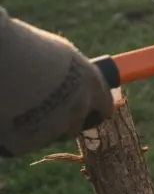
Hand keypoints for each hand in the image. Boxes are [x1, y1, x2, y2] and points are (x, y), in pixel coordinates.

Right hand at [0, 9, 113, 157]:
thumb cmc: (25, 49)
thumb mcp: (60, 55)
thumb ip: (72, 75)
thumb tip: (73, 82)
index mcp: (91, 85)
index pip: (103, 109)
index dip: (91, 111)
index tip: (85, 112)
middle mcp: (77, 110)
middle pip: (73, 127)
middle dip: (60, 122)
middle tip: (39, 108)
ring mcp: (52, 128)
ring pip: (44, 136)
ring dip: (32, 126)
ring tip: (15, 103)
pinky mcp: (24, 144)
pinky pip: (18, 144)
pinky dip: (10, 135)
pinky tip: (4, 114)